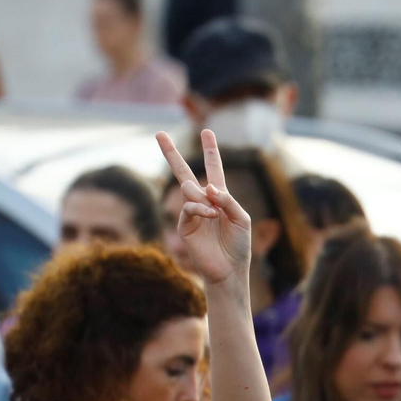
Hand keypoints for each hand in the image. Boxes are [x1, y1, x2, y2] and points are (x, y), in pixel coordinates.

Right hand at [156, 129, 252, 286]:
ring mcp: (191, 212)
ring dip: (202, 196)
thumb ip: (227, 199)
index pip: (214, 169)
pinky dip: (200, 208)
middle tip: (159, 133)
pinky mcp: (184, 225)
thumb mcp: (241, 218)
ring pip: (188, 189)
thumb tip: (207, 187)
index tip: (207, 131)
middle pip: (184, 172)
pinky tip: (210, 215)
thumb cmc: (239, 245)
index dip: (210, 151)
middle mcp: (203, 201)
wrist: (229, 269)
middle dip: (171, 153)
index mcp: (219, 197)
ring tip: (213, 212)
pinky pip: (189, 207)